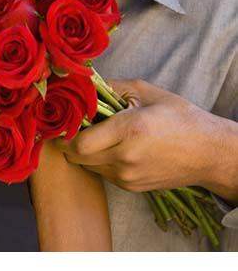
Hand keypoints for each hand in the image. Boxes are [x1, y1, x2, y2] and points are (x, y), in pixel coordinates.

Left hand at [54, 79, 237, 199]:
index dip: (65, 133)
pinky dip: (99, 161)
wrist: (208, 152)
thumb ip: (110, 87)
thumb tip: (82, 83)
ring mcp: (127, 176)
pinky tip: (111, 147)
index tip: (62, 121)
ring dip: (84, 152)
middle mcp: (125, 157)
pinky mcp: (131, 187)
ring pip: (87, 166)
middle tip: (73, 126)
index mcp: (128, 131)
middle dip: (69, 141)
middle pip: (77, 157)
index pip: (79, 142)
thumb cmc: (178, 117)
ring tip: (95, 135)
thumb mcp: (145, 92)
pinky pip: (102, 174)